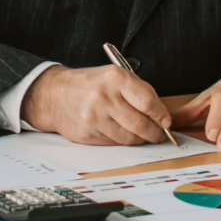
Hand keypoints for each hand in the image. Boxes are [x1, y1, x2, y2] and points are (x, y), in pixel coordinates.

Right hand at [22, 65, 172, 144]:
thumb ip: (138, 92)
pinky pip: (114, 144)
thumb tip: (162, 117)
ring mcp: (94, 118)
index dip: (162, 116)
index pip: (148, 102)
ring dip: (140, 140)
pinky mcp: (88, 134)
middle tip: (159, 136)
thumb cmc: (89, 86)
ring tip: (141, 136)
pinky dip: (121, 142)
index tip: (166, 122)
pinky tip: (120, 134)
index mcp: (115, 79)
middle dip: (155, 133)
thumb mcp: (114, 76)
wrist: (54, 95)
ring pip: (129, 138)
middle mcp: (104, 98)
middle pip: (141, 124)